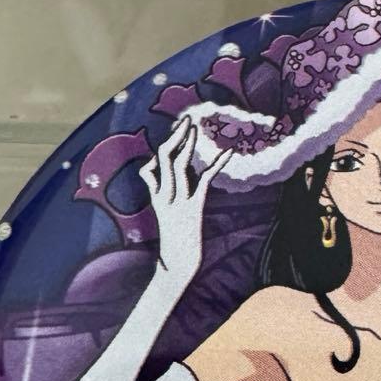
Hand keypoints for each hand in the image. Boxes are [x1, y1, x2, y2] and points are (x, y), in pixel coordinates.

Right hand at [138, 116, 233, 282]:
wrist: (177, 261)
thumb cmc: (173, 240)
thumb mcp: (162, 214)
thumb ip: (158, 190)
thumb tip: (156, 171)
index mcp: (156, 196)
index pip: (151, 166)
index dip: (163, 148)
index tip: (175, 134)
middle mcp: (165, 195)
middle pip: (165, 157)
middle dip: (175, 135)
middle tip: (185, 118)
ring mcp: (179, 201)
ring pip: (180, 164)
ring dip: (187, 142)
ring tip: (193, 124)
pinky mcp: (195, 207)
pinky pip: (205, 179)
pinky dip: (217, 163)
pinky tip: (228, 151)